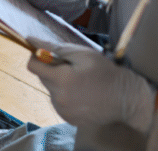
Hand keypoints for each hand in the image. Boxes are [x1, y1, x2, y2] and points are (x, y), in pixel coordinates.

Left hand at [27, 38, 155, 133]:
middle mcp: (58, 97)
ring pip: (50, 90)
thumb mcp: (82, 54)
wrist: (126, 99)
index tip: (48, 54)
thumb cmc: (105, 72)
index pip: (32, 66)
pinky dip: (64, 95)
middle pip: (41, 77)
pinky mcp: (69, 118)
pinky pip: (58, 102)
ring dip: (58, 83)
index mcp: (61, 80)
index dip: (37, 57)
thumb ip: (54, 48)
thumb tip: (31, 40)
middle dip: (51, 69)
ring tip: (78, 81)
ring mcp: (63, 110)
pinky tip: (80, 93)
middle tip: (70, 67)